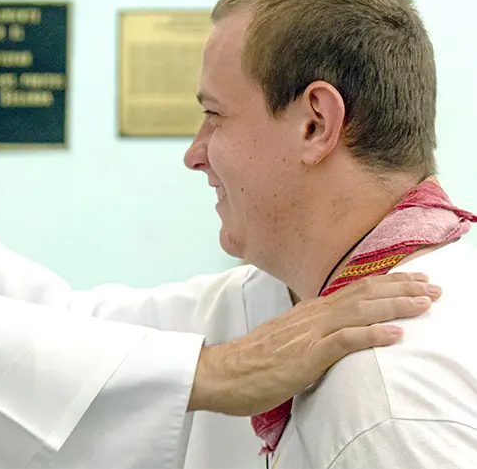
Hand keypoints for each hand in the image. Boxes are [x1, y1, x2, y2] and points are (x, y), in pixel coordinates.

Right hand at [187, 271, 440, 414]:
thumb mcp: (287, 341)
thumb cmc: (251, 363)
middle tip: (433, 286)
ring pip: (359, 311)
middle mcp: (311, 316)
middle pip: (362, 293)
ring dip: (395, 306)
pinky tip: (394, 333)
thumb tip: (331, 335)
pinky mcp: (306, 356)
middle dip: (401, 288)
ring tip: (424, 304)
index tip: (414, 281)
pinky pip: (344, 341)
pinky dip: (372, 335)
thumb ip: (310, 334)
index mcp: (307, 312)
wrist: (221, 373)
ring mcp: (308, 333)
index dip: (387, 283)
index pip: (354, 290)